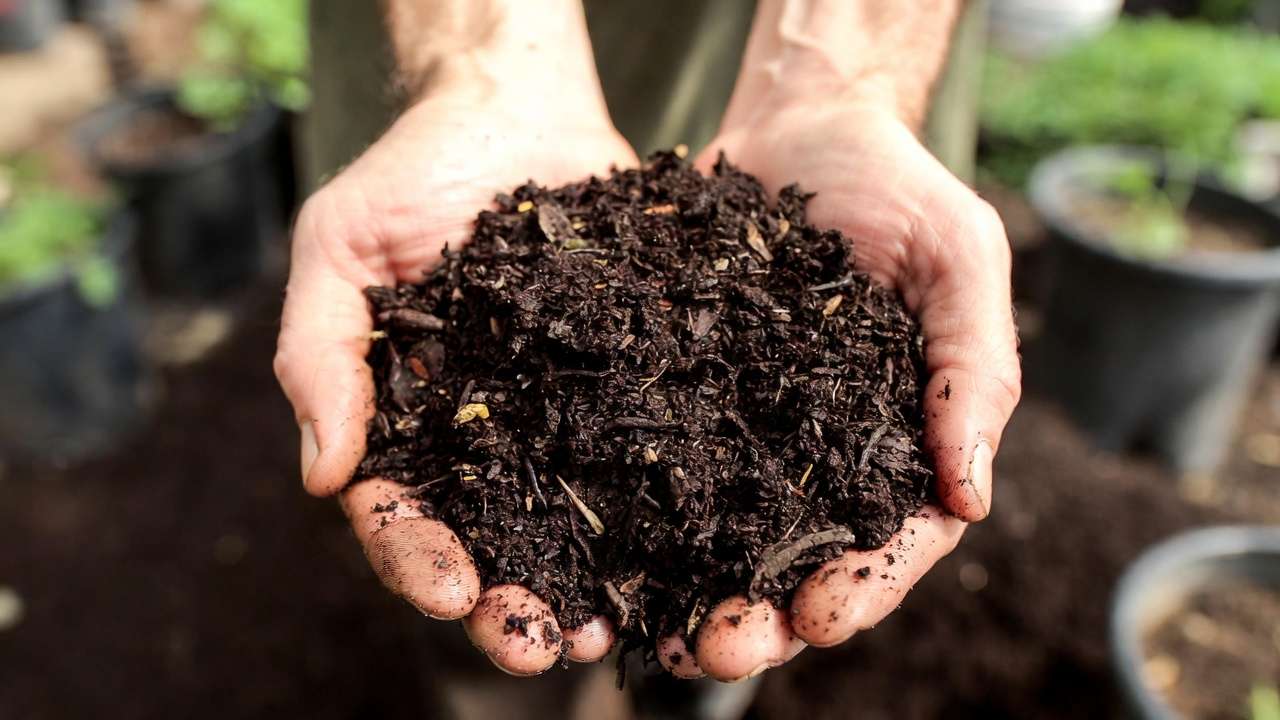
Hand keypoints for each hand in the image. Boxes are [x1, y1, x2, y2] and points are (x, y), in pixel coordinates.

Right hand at [274, 87, 637, 674]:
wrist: (516, 110)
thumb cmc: (413, 173)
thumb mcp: (340, 247)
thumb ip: (320, 354)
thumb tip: (321, 475)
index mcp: (408, 421)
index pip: (401, 510)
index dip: (419, 558)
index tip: (451, 592)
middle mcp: (489, 436)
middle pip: (493, 539)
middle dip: (512, 600)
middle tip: (540, 646)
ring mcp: (564, 415)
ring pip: (576, 519)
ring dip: (591, 582)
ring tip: (613, 630)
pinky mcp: (632, 383)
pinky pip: (647, 450)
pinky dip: (664, 507)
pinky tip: (686, 550)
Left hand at [652, 104, 1021, 680]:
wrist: (800, 122)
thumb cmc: (898, 187)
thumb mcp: (959, 260)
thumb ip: (975, 369)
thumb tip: (972, 499)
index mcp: (902, 437)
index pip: (896, 537)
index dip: (865, 585)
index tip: (826, 616)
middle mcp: (822, 453)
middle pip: (800, 560)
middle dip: (767, 618)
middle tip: (722, 650)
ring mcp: (746, 430)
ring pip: (722, 537)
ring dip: (692, 597)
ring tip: (660, 640)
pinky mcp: (680, 397)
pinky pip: (656, 469)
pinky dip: (635, 525)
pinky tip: (602, 566)